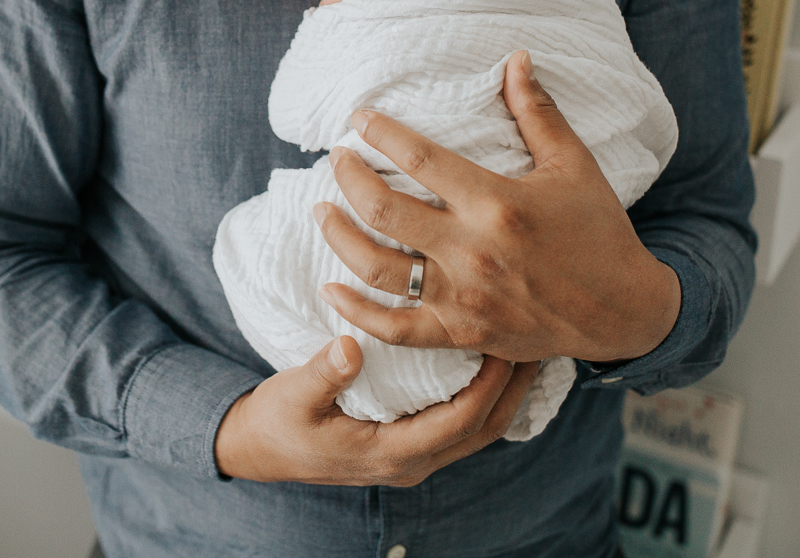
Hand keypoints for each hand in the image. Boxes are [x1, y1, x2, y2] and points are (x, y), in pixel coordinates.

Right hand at [214, 334, 539, 484]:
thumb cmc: (277, 423)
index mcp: (390, 452)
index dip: (491, 381)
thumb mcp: (291, 395)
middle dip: (517, 386)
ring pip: (480, 428)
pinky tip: (493, 363)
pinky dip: (486, 395)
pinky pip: (462, 422)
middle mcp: (412, 461)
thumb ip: (323, 373)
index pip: (461, 419)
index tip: (508, 338)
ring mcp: (413, 455)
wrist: (259, 451)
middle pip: (486, 427)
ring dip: (507, 391)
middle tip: (540, 339)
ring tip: (528, 346)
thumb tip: (351, 346)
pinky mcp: (410, 443)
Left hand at [317, 50, 680, 364]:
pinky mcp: (461, 333)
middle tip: (336, 159)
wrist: (623, 310)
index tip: (358, 118)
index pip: (419, 158)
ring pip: (377, 268)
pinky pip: (395, 329)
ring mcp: (463, 297)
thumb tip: (515, 58)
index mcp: (497, 203)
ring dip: (338, 237)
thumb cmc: (598, 230)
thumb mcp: (573, 164)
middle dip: (348, 177)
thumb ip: (537, 112)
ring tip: (321, 211)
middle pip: (383, 210)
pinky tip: (330, 290)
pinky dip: (357, 313)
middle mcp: (472, 251)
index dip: (380, 133)